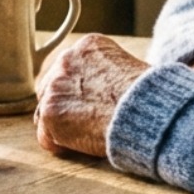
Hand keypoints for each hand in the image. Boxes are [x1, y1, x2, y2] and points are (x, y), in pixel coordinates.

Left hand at [34, 34, 149, 157]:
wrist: (143, 109)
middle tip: (82, 122)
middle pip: (52, 87)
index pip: (69, 69)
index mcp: (87, 46)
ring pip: (46, 111)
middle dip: (64, 105)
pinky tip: (76, 147)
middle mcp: (66, 60)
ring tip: (83, 136)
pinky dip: (59, 144)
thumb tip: (105, 92)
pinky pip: (46, 136)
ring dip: (61, 125)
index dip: (77, 90)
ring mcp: (55, 87)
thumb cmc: (147, 95)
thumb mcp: (128, 67)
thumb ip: (106, 74)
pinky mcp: (51, 113)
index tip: (89, 103)